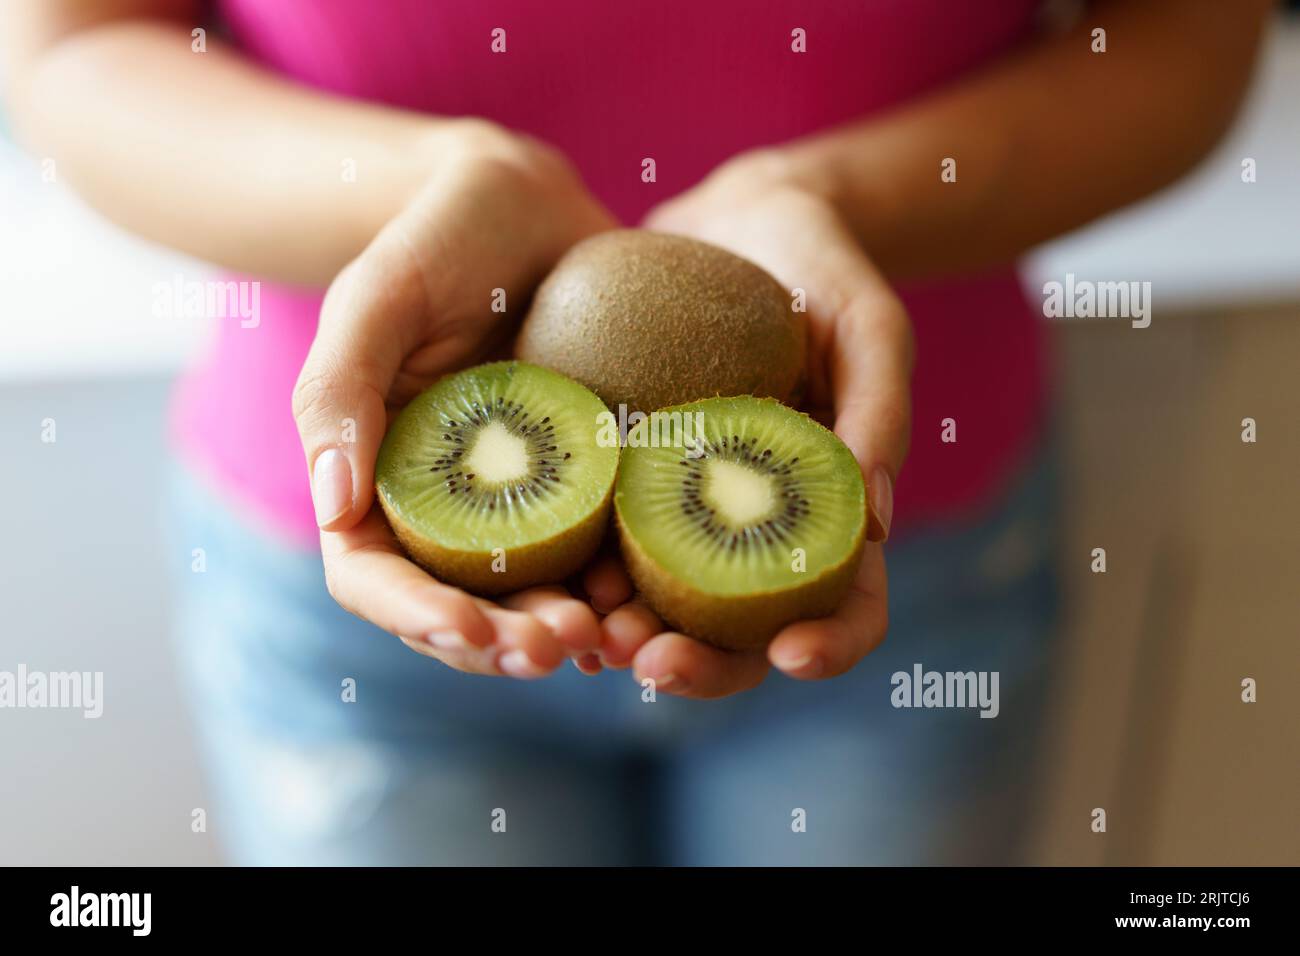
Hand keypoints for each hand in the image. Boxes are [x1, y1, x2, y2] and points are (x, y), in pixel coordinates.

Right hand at [293, 121, 627, 677]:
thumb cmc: (439, 239)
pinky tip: (656, 598)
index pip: (375, 578)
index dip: (416, 616)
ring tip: (616, 638)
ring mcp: (521, 506)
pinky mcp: (588, 487)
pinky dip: (624, 589)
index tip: (469, 628)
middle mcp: (447, 511)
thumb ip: (340, 392)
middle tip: (566, 647)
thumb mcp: (378, 296)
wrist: (529, 209)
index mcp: (376, 481)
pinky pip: (602, 555)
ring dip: (572, 634)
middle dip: (507, 644)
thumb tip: (332, 507)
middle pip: (461, 611)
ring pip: (534, 601)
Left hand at [599, 153, 912, 697]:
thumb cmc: (821, 272)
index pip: (851, 604)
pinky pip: (603, 539)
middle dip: (703, 665)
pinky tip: (542, 578)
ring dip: (627, 636)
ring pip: (664, 608)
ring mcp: (689, 513)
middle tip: (651, 662)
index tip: (791, 654)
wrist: (736, 223)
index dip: (832, 643)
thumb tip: (876, 523)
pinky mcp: (629, 480)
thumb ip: (879, 410)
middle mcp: (758, 533)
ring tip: (585, 636)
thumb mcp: (868, 325)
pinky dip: (578, 572)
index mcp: (833, 516)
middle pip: (744, 635)